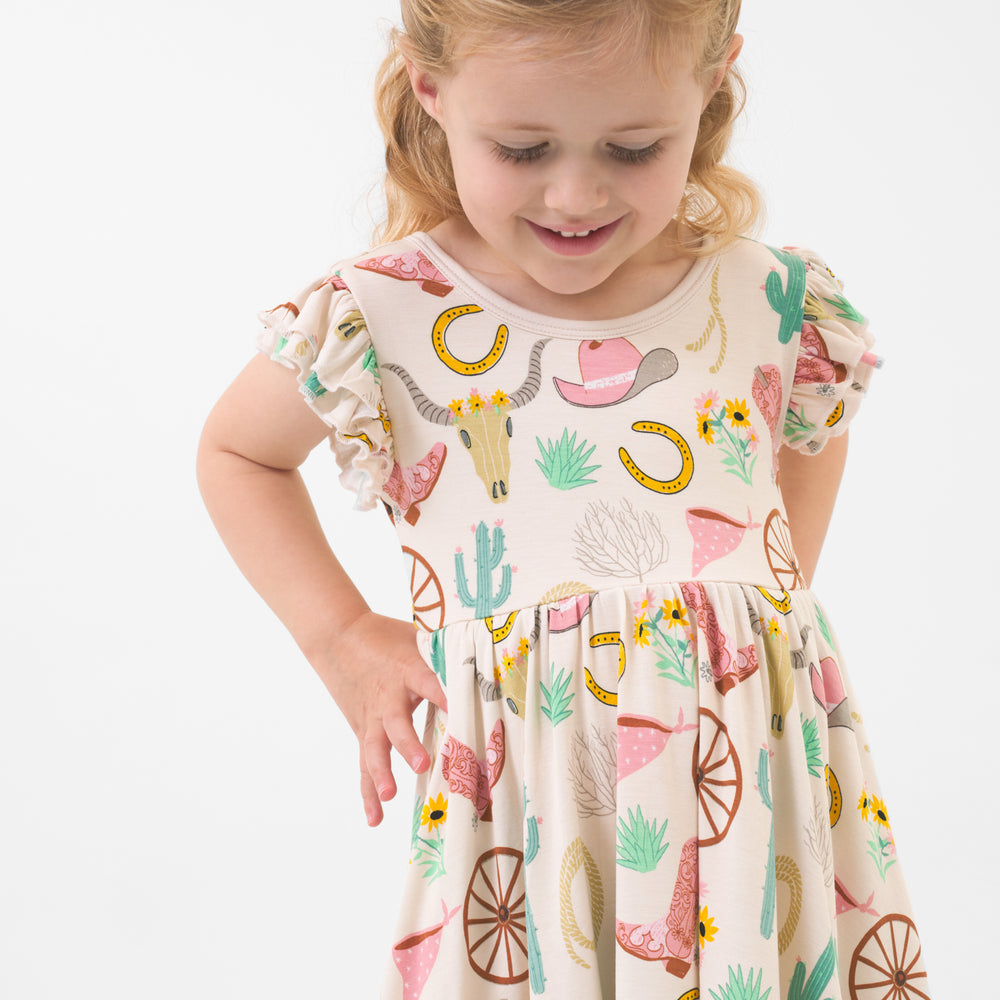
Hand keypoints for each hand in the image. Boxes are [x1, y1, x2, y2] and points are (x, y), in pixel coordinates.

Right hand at [313, 611, 447, 826]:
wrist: (338, 636)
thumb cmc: (386, 636)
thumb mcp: (416, 638)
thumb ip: (444, 653)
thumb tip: (487, 659)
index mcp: (406, 669)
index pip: (426, 683)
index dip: (441, 695)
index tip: (457, 709)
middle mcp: (388, 697)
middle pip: (397, 724)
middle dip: (408, 745)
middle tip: (422, 765)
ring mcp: (372, 718)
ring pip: (375, 750)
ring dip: (382, 774)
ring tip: (390, 796)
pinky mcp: (363, 732)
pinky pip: (365, 765)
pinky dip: (368, 793)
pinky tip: (374, 819)